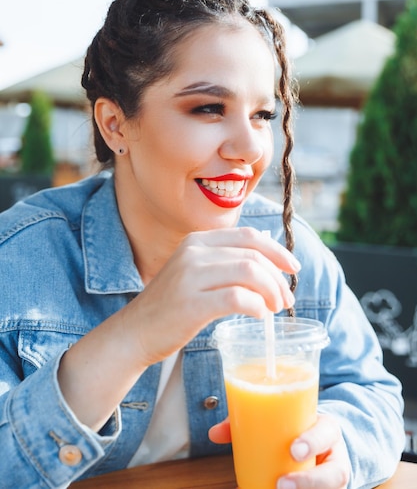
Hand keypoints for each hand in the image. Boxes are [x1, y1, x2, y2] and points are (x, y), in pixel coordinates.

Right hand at [129, 226, 299, 366]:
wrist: (135, 332)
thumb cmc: (171, 306)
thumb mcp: (194, 272)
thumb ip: (224, 261)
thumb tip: (266, 255)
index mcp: (197, 241)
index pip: (248, 236)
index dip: (277, 250)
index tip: (294, 268)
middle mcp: (193, 252)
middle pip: (253, 255)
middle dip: (278, 278)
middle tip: (286, 300)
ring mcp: (190, 276)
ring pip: (249, 273)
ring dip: (271, 292)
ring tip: (274, 309)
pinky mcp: (191, 304)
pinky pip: (237, 299)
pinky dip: (256, 307)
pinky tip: (258, 316)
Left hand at [210, 415, 350, 488]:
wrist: (321, 442)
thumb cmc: (295, 428)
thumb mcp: (282, 418)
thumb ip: (249, 420)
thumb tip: (214, 433)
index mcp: (325, 429)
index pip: (327, 431)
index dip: (313, 441)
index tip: (293, 450)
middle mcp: (334, 456)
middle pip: (335, 473)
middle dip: (309, 482)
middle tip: (282, 484)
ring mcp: (332, 477)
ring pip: (331, 488)